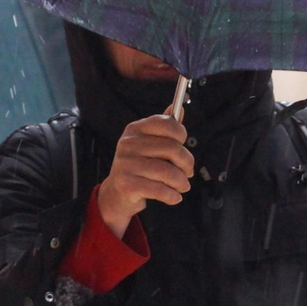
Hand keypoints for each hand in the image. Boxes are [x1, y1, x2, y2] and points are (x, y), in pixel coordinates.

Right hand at [96, 108, 193, 237]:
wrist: (118, 193)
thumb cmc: (140, 166)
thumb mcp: (149, 144)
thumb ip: (165, 128)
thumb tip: (179, 109)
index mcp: (135, 129)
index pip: (167, 124)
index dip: (182, 135)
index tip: (184, 147)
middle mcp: (128, 143)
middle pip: (172, 149)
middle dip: (187, 163)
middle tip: (188, 172)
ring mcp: (125, 164)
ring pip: (168, 172)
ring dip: (181, 183)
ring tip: (182, 186)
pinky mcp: (126, 184)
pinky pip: (159, 190)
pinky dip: (172, 196)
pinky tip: (174, 197)